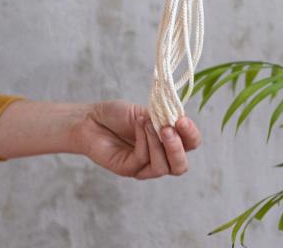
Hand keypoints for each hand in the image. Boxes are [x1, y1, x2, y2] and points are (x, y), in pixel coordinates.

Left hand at [72, 101, 201, 178]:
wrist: (91, 119)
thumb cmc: (119, 115)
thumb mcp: (148, 112)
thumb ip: (165, 119)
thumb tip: (178, 122)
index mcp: (170, 141)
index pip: (191, 144)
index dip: (191, 134)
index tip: (182, 120)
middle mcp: (159, 157)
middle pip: (180, 166)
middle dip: (178, 149)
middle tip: (169, 130)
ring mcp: (144, 166)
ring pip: (163, 167)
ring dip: (158, 144)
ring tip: (149, 124)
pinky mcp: (128, 170)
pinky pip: (143, 160)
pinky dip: (143, 140)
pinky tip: (139, 124)